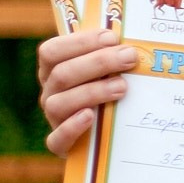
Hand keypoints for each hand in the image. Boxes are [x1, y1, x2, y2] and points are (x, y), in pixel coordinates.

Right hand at [37, 28, 138, 154]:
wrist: (105, 138)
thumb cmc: (109, 95)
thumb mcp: (107, 73)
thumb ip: (110, 57)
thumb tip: (133, 42)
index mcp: (53, 70)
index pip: (52, 51)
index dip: (80, 42)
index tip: (112, 38)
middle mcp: (50, 92)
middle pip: (62, 74)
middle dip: (98, 62)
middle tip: (129, 58)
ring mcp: (52, 118)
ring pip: (59, 103)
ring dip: (92, 92)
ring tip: (122, 87)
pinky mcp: (59, 144)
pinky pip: (57, 138)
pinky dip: (72, 127)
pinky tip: (90, 117)